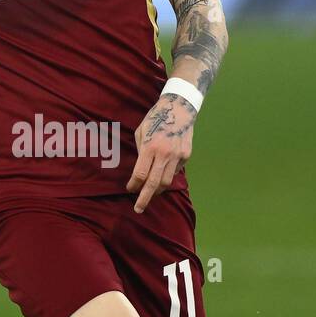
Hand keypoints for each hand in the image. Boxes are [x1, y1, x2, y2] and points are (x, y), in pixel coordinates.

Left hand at [126, 94, 194, 213]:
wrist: (179, 107)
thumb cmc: (155, 118)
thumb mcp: (141, 132)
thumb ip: (141, 152)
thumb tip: (139, 171)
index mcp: (150, 146)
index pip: (140, 174)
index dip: (134, 185)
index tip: (129, 189)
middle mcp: (164, 153)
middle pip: (154, 183)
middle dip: (145, 198)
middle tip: (138, 209)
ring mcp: (177, 155)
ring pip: (167, 181)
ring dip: (157, 190)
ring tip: (150, 193)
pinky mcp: (186, 155)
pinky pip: (175, 172)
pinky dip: (167, 176)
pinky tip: (163, 172)